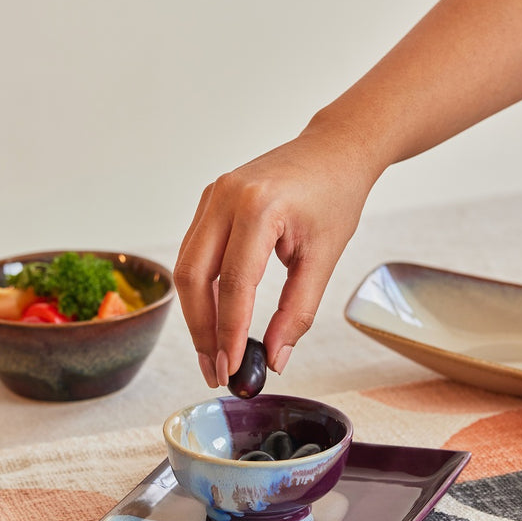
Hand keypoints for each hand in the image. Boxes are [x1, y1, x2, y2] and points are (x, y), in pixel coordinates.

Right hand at [174, 125, 376, 386]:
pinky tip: (214, 319)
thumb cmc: (335, 197)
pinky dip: (201, 290)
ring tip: (212, 354)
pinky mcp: (209, 201)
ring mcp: (212, 196)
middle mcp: (226, 198)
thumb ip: (298, 312)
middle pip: (193, 277)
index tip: (232, 369)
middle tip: (215, 370)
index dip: (229, 333)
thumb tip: (274, 359)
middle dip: (202, 331)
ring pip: (186, 267)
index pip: (234, 284)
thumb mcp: (325, 259)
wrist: (334, 150)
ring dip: (196, 315)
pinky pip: (194, 252)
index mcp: (259, 208)